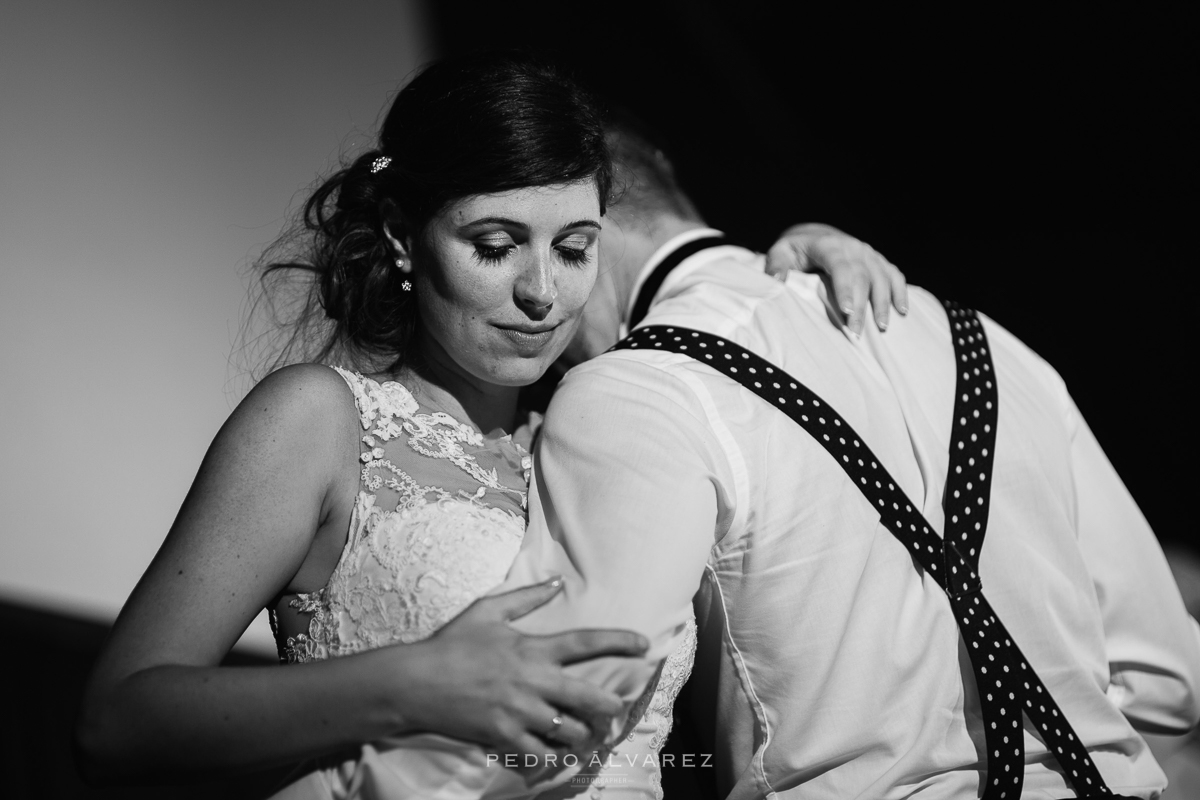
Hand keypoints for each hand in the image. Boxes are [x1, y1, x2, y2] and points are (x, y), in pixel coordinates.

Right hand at [395, 578, 648, 763]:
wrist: (414, 682)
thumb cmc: (451, 644)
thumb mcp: (488, 611)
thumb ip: (527, 597)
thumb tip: (557, 582)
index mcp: (533, 649)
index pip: (586, 642)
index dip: (619, 641)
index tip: (644, 645)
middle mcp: (533, 682)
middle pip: (590, 698)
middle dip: (612, 708)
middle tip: (617, 712)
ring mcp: (520, 712)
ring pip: (571, 731)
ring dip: (584, 735)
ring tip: (589, 736)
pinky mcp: (504, 736)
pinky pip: (541, 753)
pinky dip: (551, 756)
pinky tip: (554, 754)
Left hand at [765, 223, 907, 336]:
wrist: (815, 235)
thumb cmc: (795, 250)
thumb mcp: (780, 253)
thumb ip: (776, 266)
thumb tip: (777, 280)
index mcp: (828, 245)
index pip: (839, 267)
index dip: (845, 288)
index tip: (846, 310)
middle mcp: (852, 247)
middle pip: (862, 277)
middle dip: (861, 306)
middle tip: (856, 332)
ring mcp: (868, 253)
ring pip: (882, 277)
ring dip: (883, 303)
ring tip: (882, 328)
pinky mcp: (877, 261)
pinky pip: (894, 275)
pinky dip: (900, 291)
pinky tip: (902, 311)